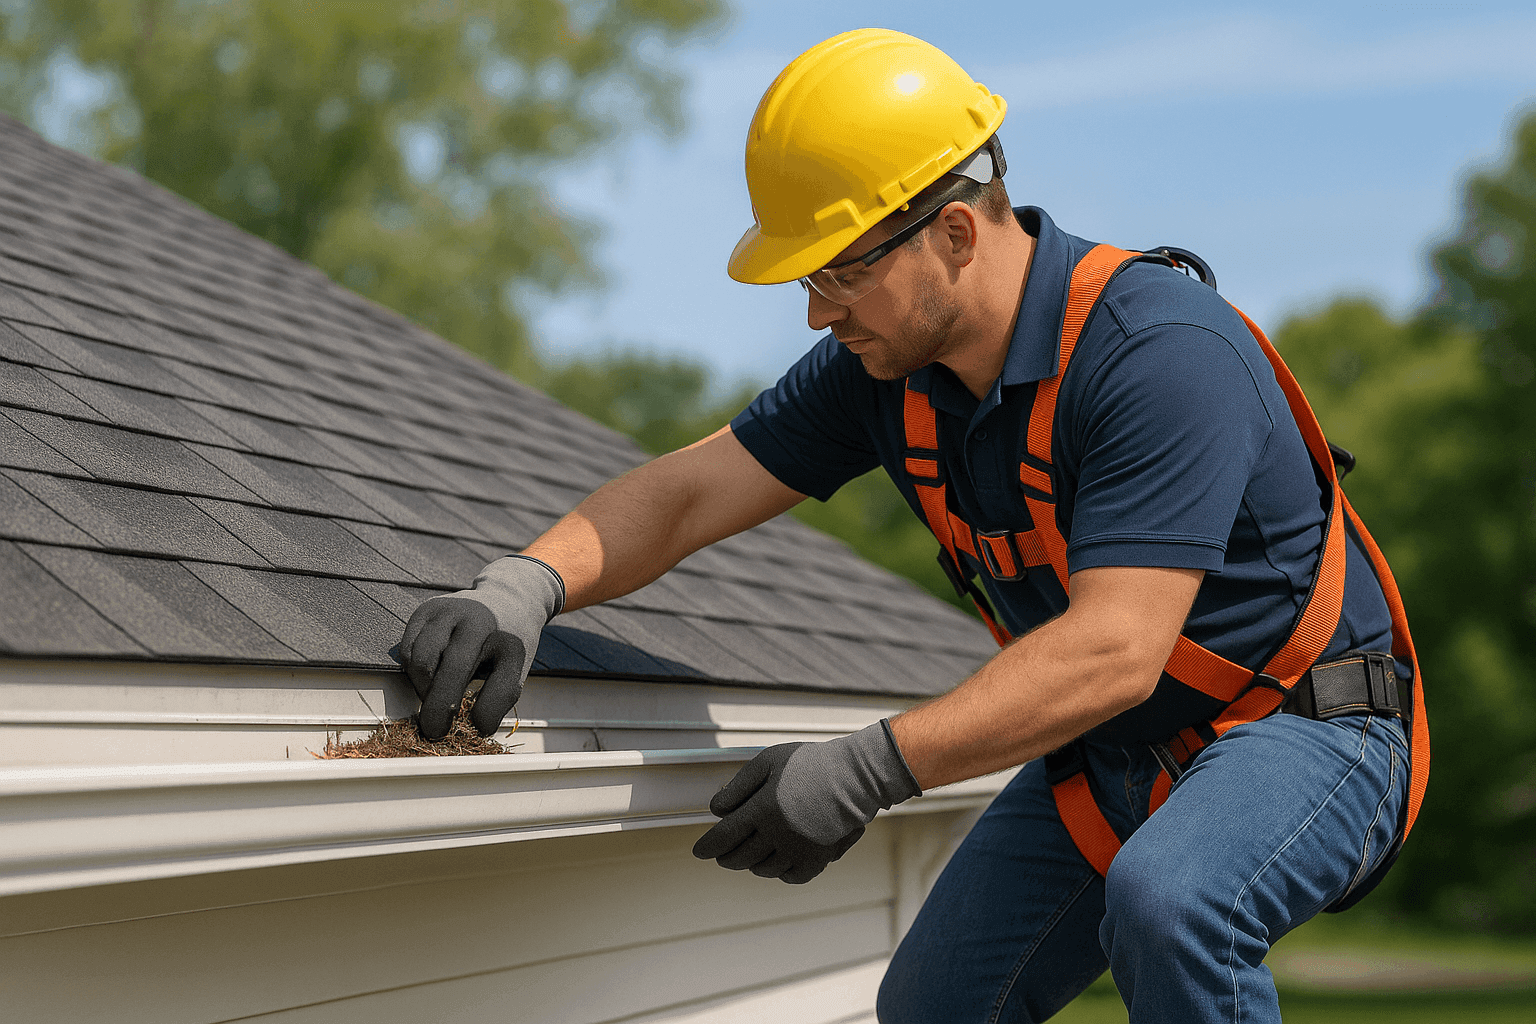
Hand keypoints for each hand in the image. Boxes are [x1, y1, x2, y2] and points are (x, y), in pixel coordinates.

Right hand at [398, 555, 564, 738]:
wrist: (507, 599)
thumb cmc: (509, 641)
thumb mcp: (517, 667)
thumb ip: (499, 696)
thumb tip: (474, 727)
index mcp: (508, 640)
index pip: (497, 685)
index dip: (485, 713)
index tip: (477, 729)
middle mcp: (478, 621)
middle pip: (448, 673)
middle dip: (438, 707)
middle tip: (435, 729)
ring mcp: (448, 611)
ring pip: (419, 662)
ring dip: (423, 687)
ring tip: (436, 694)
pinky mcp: (425, 610)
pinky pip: (407, 649)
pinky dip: (414, 669)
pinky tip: (430, 672)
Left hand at [692, 720, 920, 883]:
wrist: (853, 778)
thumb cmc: (810, 764)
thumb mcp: (768, 762)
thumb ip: (739, 786)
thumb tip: (716, 809)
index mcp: (762, 810)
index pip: (724, 837)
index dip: (707, 847)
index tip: (699, 852)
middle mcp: (777, 835)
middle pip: (740, 858)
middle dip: (726, 858)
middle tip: (721, 854)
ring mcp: (798, 850)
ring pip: (763, 869)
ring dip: (750, 864)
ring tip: (748, 855)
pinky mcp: (817, 859)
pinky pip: (790, 876)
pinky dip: (778, 873)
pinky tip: (776, 863)